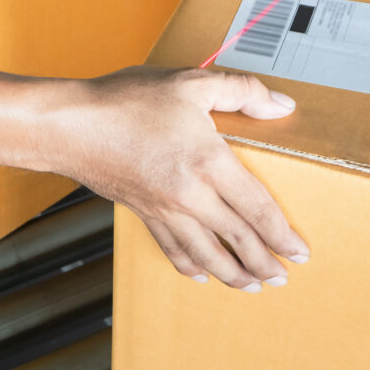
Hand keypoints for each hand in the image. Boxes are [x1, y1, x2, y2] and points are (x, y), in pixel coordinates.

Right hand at [66, 69, 309, 290]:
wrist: (69, 125)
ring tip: (252, 286)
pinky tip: (200, 275)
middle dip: (264, 263)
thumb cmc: (125, 101)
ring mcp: (164, 209)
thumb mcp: (190, 82)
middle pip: (237, 239)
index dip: (282, 234)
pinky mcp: (142, 213)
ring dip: (233, 275)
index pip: (257, 209)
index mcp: (209, 162)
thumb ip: (242, 91)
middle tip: (283, 278)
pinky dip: (190, 266)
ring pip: (207, 254)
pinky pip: (172, 248)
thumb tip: (281, 105)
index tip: (299, 251)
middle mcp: (189, 194)